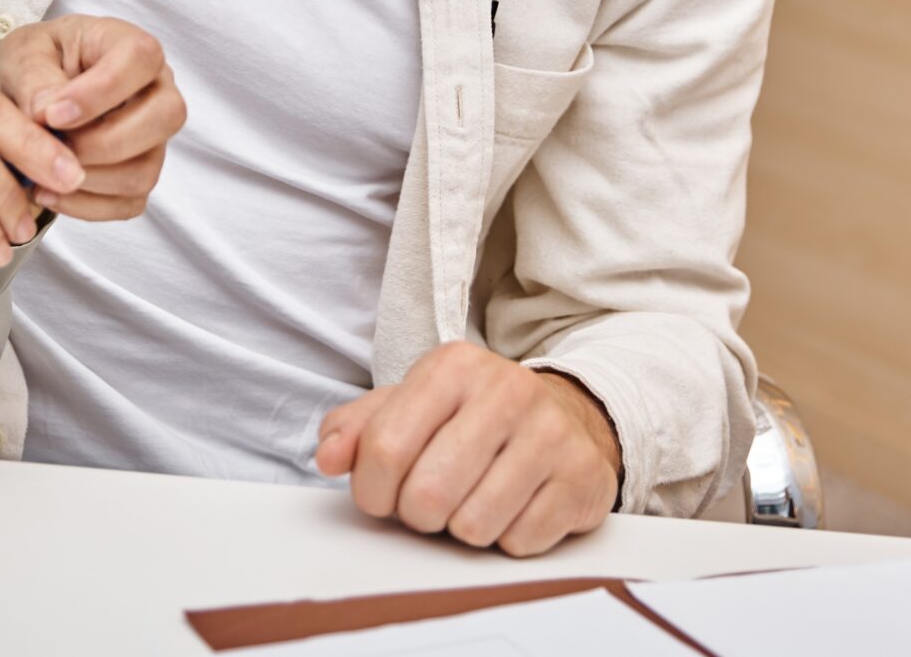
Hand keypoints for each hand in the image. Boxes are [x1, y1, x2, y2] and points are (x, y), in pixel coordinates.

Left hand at [0, 16, 185, 219]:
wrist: (26, 96)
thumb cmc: (33, 66)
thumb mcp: (22, 57)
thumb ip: (35, 80)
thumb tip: (48, 115)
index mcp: (128, 46)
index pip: (141, 59)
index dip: (102, 91)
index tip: (54, 115)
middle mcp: (154, 90)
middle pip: (167, 116)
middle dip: (106, 142)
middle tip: (56, 145)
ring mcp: (152, 137)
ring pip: (146, 170)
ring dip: (91, 179)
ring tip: (42, 173)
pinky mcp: (139, 173)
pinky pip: (128, 202)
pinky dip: (85, 205)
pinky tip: (49, 193)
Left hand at [315, 342, 619, 556]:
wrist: (566, 417)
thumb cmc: (472, 419)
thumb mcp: (409, 407)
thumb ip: (355, 428)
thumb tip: (327, 457)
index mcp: (453, 367)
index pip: (384, 448)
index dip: (371, 490)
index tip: (382, 493)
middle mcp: (506, 390)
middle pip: (427, 495)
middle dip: (418, 515)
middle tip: (431, 501)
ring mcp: (551, 433)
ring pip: (473, 525)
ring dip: (463, 529)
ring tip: (473, 500)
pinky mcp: (583, 477)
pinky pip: (519, 542)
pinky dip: (508, 538)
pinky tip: (515, 507)